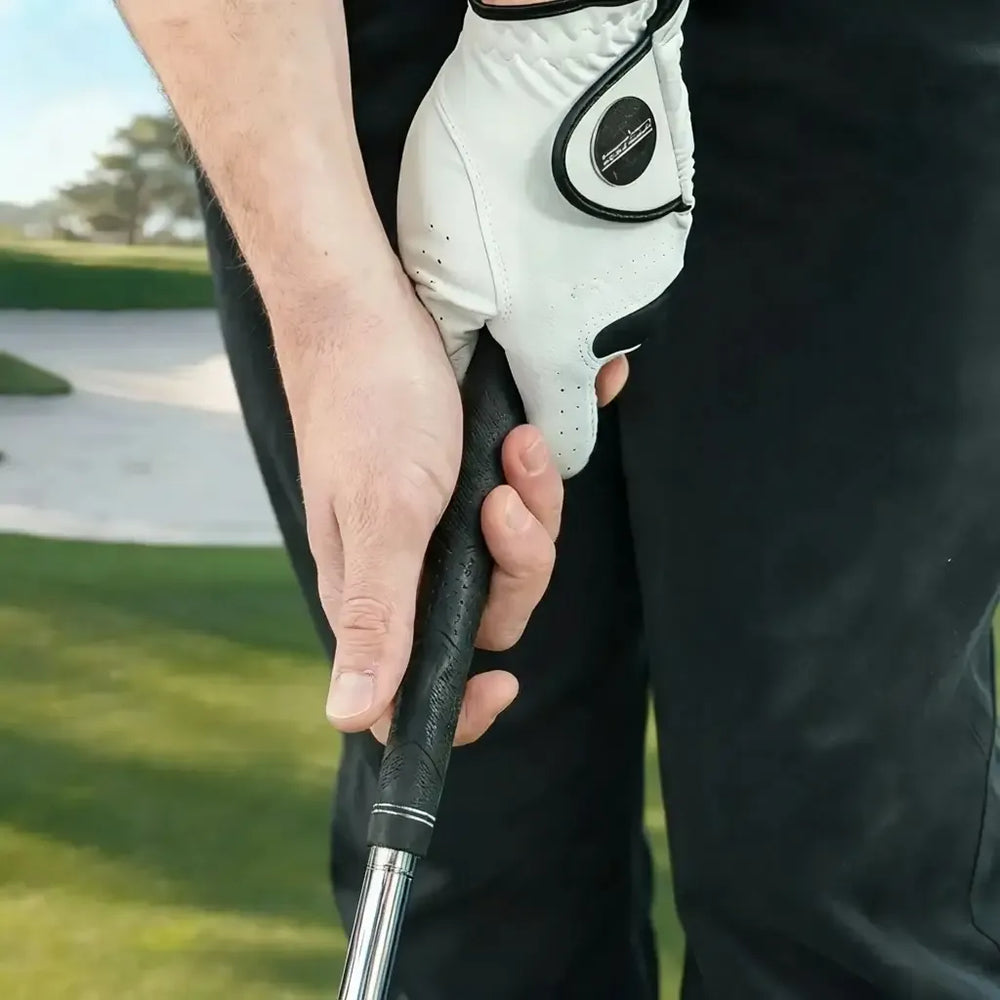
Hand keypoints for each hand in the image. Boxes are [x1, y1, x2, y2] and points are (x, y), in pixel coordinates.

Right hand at [276, 280, 624, 745]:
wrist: (368, 308)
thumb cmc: (366, 406)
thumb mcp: (381, 516)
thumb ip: (375, 618)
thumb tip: (348, 718)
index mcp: (373, 592)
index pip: (409, 692)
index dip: (459, 708)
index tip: (505, 685)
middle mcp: (407, 567)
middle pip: (490, 617)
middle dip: (518, 566)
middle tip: (503, 500)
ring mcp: (439, 523)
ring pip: (513, 558)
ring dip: (532, 507)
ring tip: (518, 447)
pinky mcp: (464, 482)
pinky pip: (521, 506)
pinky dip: (532, 477)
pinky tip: (523, 436)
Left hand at [397, 0, 693, 477]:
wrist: (565, 58)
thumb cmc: (491, 171)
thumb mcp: (439, 272)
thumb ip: (453, 348)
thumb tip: (460, 381)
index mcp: (562, 355)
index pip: (568, 444)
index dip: (537, 445)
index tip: (512, 421)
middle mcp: (621, 330)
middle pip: (582, 376)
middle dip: (544, 360)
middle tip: (504, 308)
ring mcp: (654, 278)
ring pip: (606, 320)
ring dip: (573, 307)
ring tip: (531, 250)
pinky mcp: (670, 232)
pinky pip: (628, 270)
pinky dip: (597, 262)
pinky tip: (563, 218)